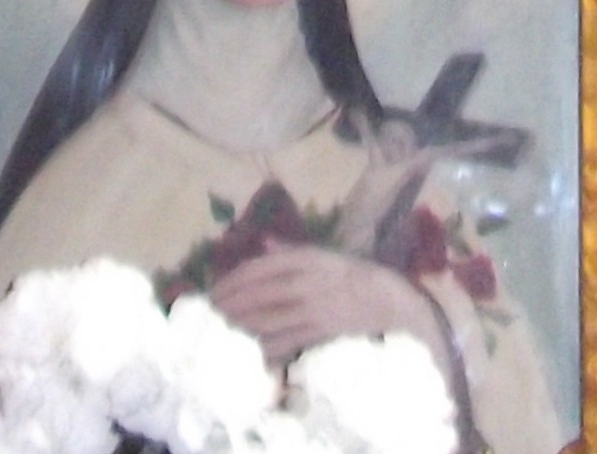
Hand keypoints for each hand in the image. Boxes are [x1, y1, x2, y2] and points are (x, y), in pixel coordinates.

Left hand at [206, 248, 433, 359]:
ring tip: (216, 334)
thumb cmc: (356, 275)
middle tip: (205, 317)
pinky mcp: (319, 334)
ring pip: (266, 320)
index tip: (211, 292)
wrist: (392, 302)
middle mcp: (307, 282)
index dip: (231, 281)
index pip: (258, 269)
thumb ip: (293, 251)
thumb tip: (264, 245)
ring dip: (238, 328)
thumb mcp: (326, 254)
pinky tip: (246, 351)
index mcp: (306, 258)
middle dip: (227, 307)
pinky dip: (262, 348)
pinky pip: (284, 342)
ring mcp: (313, 310)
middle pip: (257, 295)